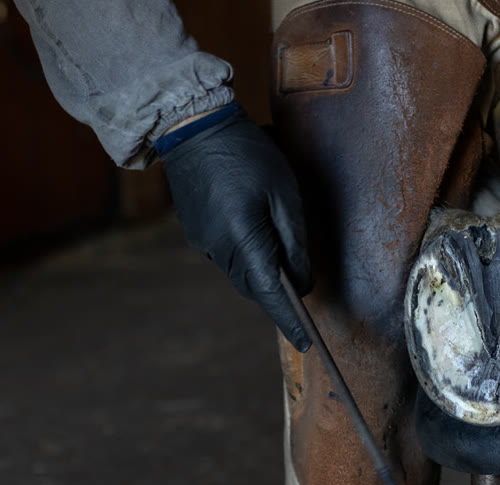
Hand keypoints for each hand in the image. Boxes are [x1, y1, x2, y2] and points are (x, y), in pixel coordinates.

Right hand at [160, 105, 313, 350]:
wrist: (193, 128)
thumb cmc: (248, 155)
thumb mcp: (284, 194)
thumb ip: (294, 242)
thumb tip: (301, 282)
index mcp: (242, 238)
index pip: (270, 293)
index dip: (289, 319)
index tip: (306, 341)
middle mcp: (218, 249)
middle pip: (254, 287)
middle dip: (278, 292)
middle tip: (301, 284)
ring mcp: (202, 243)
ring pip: (240, 273)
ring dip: (261, 270)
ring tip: (278, 246)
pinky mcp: (195, 233)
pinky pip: (226, 256)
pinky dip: (245, 255)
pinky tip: (252, 227)